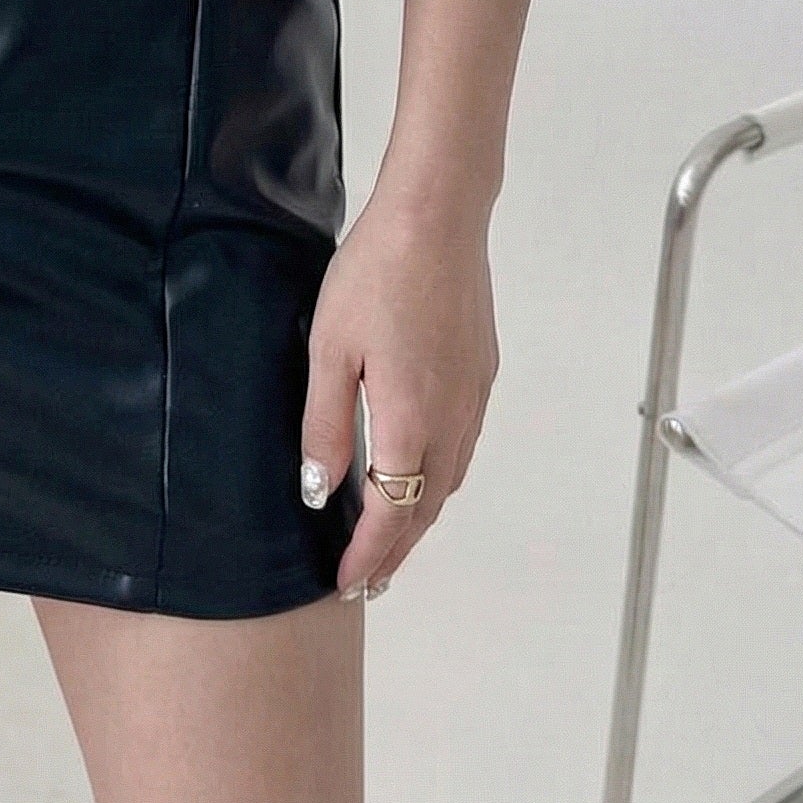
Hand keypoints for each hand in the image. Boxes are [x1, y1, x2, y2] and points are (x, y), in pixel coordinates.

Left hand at [300, 178, 499, 599]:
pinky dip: (439, 479)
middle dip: (397, 551)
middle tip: (369, 582)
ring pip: (450, 481)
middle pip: (427, 509)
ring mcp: (473, 397)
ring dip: (421, 517)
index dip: (369, 555)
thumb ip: (326, 424)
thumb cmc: (375, 275)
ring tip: (392, 539)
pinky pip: (462, 447)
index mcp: (410, 421)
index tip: (347, 584)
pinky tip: (420, 472)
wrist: (437, 219)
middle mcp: (452, 420)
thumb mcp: (330, 349)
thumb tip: (320, 490)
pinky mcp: (482, 372)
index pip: (391, 514)